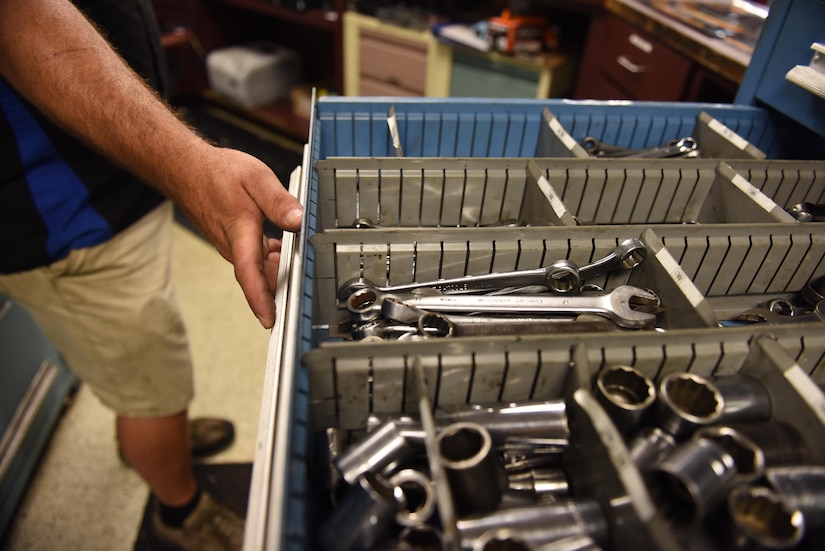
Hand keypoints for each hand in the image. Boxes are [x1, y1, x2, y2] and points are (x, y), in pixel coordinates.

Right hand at [175, 145, 302, 328]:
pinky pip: (255, 259)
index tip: (269, 320)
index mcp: (239, 232)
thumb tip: (297, 220)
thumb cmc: (217, 173)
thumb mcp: (256, 177)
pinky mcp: (234, 244)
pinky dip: (271, 258)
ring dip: (279, 269)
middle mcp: (233, 246)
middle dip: (283, 286)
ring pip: (259, 268)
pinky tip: (283, 246)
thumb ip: (278, 201)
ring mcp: (232, 247)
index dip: (259, 299)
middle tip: (307, 283)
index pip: (248, 273)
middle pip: (260, 276)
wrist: (187, 169)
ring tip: (300, 257)